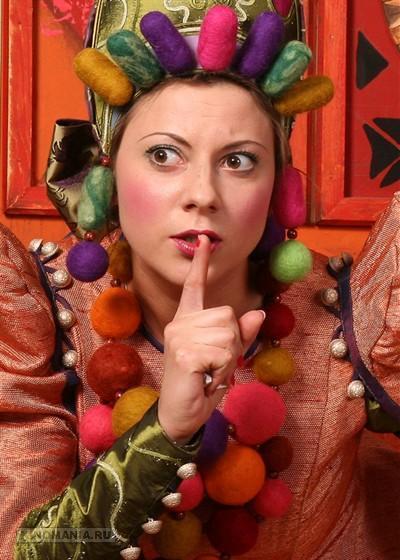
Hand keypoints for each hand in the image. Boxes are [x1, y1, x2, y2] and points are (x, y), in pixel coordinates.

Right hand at [158, 234, 264, 443]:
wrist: (181, 417)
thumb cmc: (202, 385)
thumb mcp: (226, 358)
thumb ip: (241, 335)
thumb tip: (258, 314)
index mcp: (187, 321)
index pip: (194, 287)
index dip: (200, 263)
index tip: (204, 240)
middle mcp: (180, 324)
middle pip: (227, 315)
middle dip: (232, 343)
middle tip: (214, 365)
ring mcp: (179, 337)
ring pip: (229, 333)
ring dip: (228, 359)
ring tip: (209, 373)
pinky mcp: (184, 352)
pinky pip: (224, 352)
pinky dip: (223, 370)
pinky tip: (206, 379)